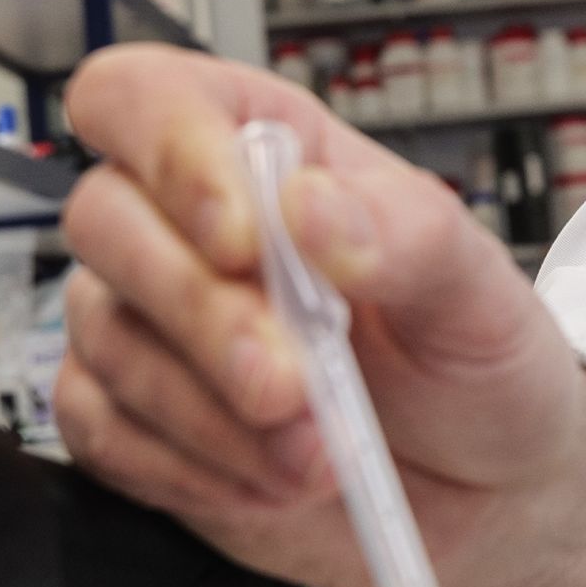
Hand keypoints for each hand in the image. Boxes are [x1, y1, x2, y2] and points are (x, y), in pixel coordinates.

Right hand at [51, 45, 585, 586]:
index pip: (143, 98)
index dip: (171, 154)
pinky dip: (190, 467)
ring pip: (106, 338)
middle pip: (104, 220)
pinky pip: (100, 432)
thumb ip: (406, 235)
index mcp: (265, 152)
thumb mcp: (478, 287)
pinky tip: (268, 479)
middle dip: (202, 315)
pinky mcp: (132, 418)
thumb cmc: (472, 359)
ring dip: (212, 411)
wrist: (485, 488)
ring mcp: (148, 322)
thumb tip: (309, 208)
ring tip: (316, 452)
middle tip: (295, 385)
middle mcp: (185, 225)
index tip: (245, 241)